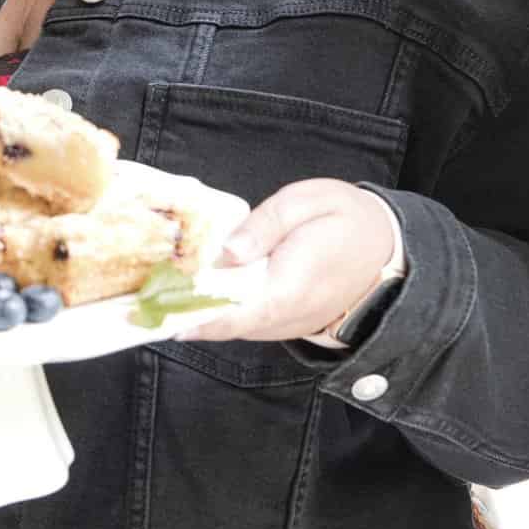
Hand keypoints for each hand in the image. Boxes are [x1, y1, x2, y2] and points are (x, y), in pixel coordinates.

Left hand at [177, 177, 394, 342]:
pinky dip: (218, 311)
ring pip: (231, 327)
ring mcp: (285, 325)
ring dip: (196, 313)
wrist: (389, 250)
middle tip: (139, 299)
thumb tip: (227, 250)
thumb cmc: (348, 219)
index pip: (232, 312)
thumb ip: (265, 224)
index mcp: (288, 287)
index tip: (156, 311)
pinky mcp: (285, 323)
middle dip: (182, 312)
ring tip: (156, 293)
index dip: (191, 314)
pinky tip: (193, 292)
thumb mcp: (308, 201)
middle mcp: (284, 317)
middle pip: (222, 325)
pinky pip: (245, 323)